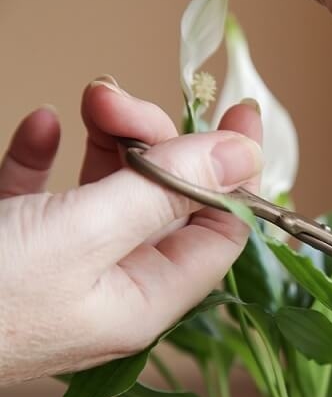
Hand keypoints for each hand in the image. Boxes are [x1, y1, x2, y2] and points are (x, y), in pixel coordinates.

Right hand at [0, 77, 262, 384]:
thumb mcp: (84, 235)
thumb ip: (167, 191)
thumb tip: (243, 154)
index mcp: (146, 298)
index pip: (220, 230)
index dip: (234, 172)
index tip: (238, 113)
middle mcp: (112, 285)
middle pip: (164, 201)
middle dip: (154, 140)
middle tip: (116, 99)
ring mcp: (61, 266)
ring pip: (109, 191)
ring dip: (107, 139)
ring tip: (90, 99)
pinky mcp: (10, 246)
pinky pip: (43, 193)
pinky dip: (46, 154)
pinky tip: (40, 126)